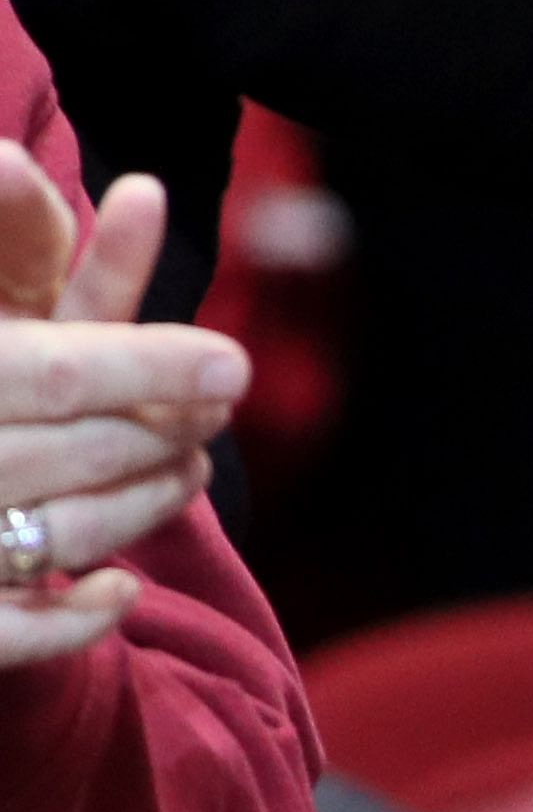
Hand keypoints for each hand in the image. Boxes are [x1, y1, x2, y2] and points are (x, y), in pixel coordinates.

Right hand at [0, 159, 245, 672]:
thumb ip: (27, 247)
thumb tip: (105, 180)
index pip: (57, 369)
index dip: (151, 366)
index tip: (233, 365)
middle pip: (79, 448)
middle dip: (162, 431)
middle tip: (216, 414)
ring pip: (72, 530)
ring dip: (148, 502)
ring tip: (187, 469)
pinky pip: (21, 632)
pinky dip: (82, 618)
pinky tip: (120, 593)